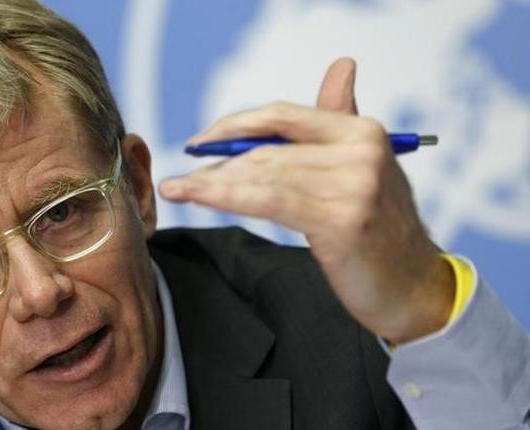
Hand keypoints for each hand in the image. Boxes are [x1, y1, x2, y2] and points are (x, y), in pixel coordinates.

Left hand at [159, 58, 454, 343]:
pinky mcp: (341, 222)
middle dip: (216, 161)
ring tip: (177, 189)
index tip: (200, 141)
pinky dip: (226, 198)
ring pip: (262, 175)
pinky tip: (200, 198)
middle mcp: (360, 151)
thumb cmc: (380, 228)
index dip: (235, 125)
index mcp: (362, 131)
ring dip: (211, 183)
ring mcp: (353, 186)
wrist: (413, 286)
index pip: (283, 115)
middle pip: (267, 147)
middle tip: (181, 175)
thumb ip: (341, 120)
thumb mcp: (364, 166)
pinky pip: (267, 202)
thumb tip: (342, 66)